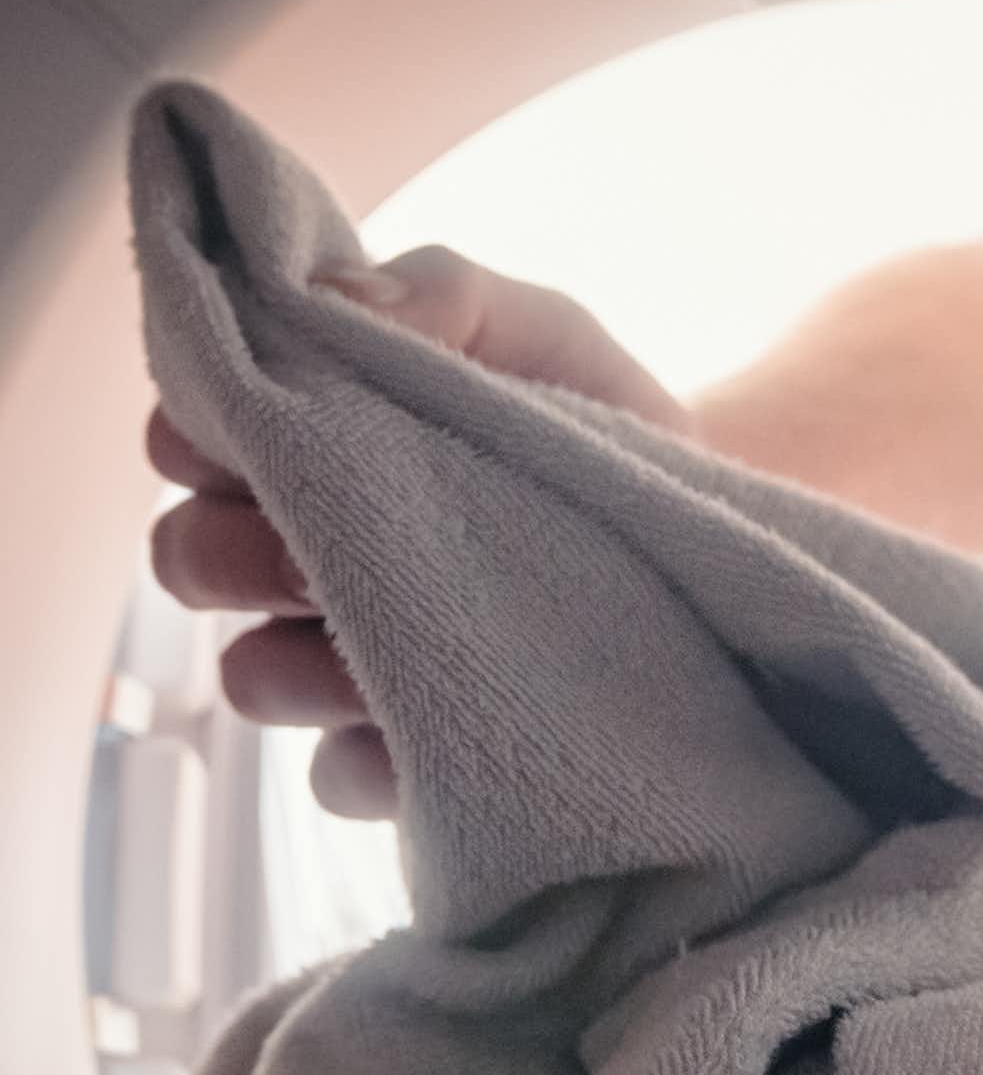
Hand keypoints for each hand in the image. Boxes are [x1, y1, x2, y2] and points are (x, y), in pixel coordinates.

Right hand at [147, 246, 689, 820]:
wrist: (706, 526)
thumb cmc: (601, 418)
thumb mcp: (538, 329)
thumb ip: (440, 296)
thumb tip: (328, 301)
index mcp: (308, 447)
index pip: (183, 441)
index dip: (208, 432)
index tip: (277, 420)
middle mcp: (303, 559)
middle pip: (191, 562)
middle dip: (248, 541)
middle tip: (354, 524)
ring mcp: (346, 665)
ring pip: (253, 677)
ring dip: (317, 649)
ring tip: (430, 614)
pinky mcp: (409, 759)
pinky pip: (343, 777)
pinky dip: (387, 749)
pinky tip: (468, 707)